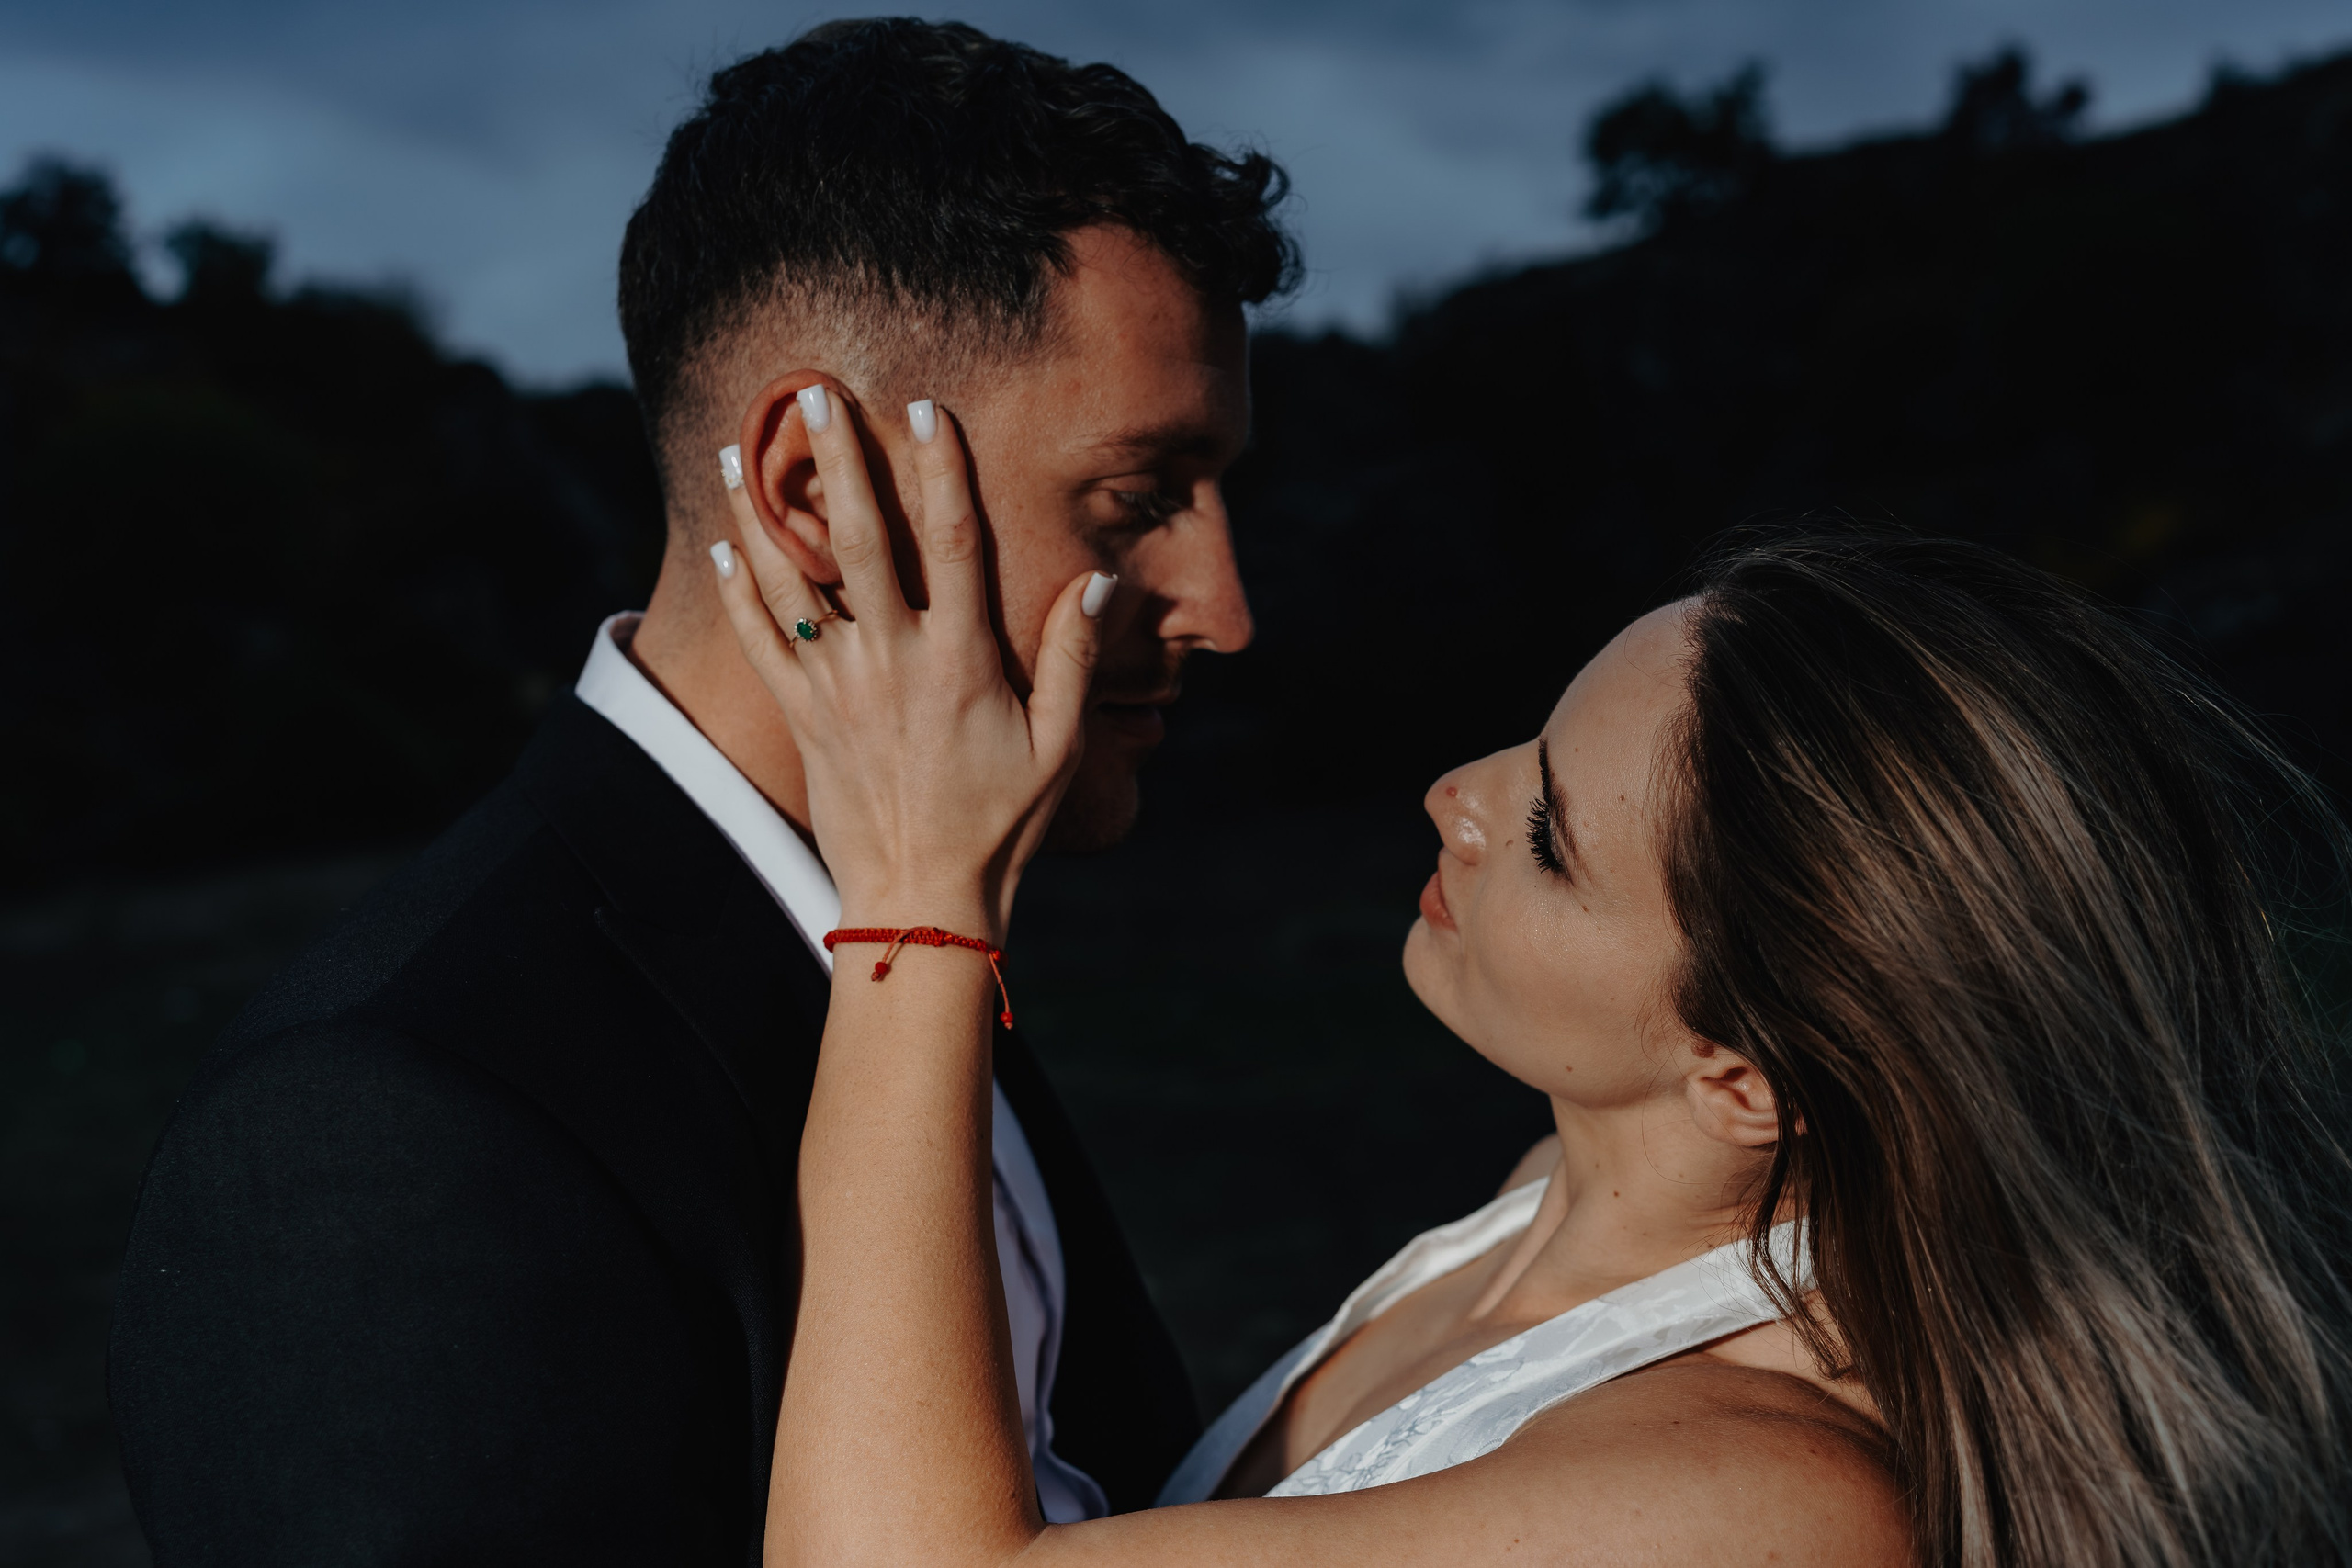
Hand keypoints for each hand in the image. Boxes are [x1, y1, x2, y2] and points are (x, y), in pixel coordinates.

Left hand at [710, 386, 1109, 942]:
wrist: (922, 899)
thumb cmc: (1002, 823)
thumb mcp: (1062, 745)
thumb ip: (1077, 659)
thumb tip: (1102, 580)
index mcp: (962, 661)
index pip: (950, 543)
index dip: (940, 470)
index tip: (927, 410)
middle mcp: (892, 661)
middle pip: (858, 539)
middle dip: (836, 459)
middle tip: (816, 391)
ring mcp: (838, 688)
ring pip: (791, 581)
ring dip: (762, 509)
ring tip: (743, 446)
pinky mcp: (802, 718)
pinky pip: (759, 643)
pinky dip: (738, 591)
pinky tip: (722, 543)